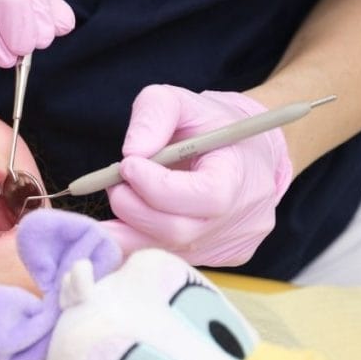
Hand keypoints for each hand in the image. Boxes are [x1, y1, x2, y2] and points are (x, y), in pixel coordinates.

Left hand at [101, 85, 292, 266]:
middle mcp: (243, 221)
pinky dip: (142, 240)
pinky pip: (169, 257)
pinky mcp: (216, 258)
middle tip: (115, 183)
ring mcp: (230, 246)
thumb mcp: (182, 101)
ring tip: (121, 197)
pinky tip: (134, 217)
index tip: (127, 164)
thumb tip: (131, 151)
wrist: (245, 152)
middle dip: (133, 207)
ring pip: (167, 251)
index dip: (155, 185)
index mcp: (243, 178)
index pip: (204, 196)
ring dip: (130, 226)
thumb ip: (154, 114)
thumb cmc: (210, 125)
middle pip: (178, 231)